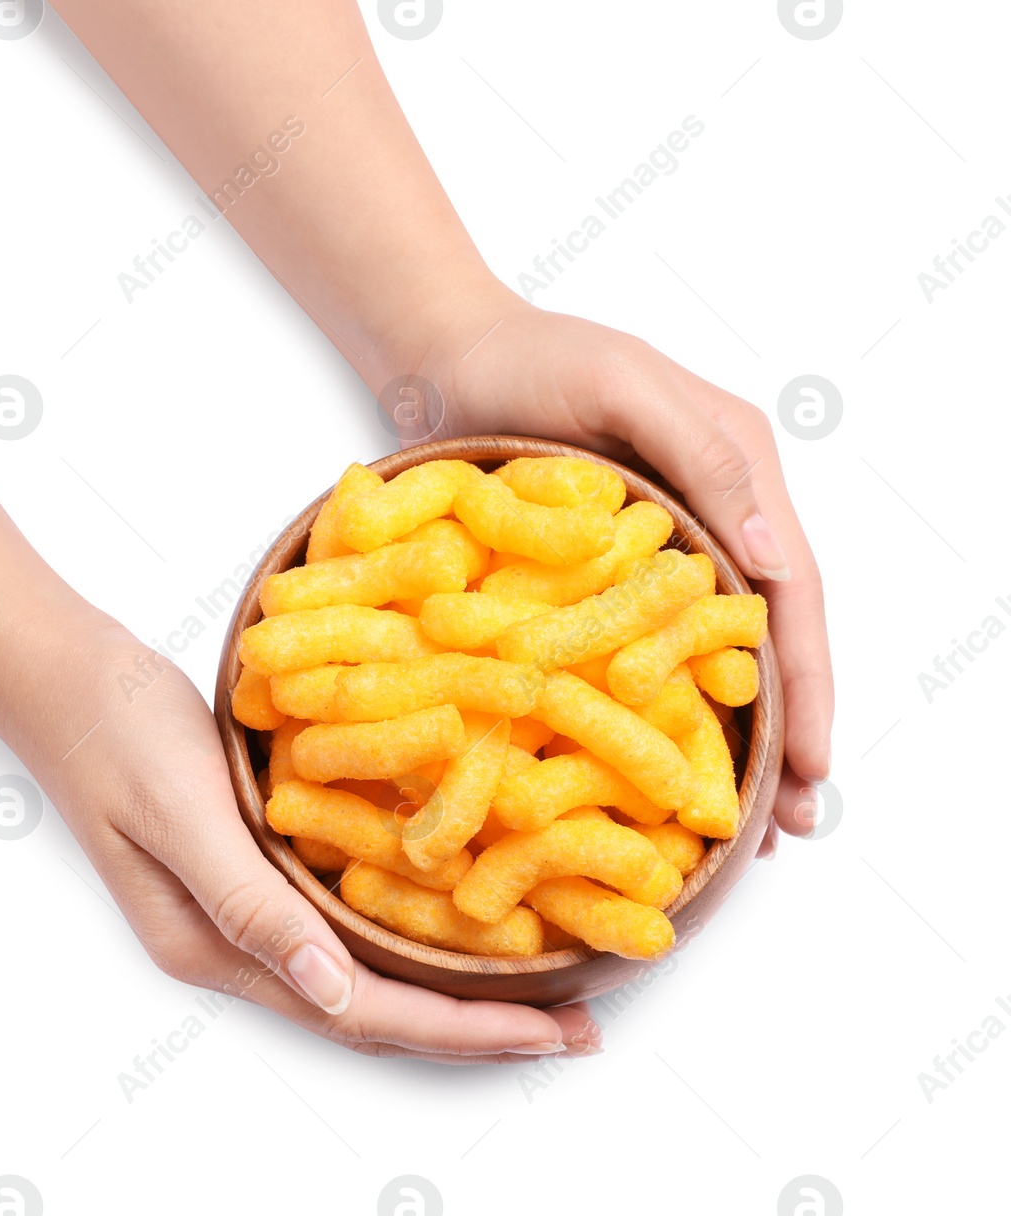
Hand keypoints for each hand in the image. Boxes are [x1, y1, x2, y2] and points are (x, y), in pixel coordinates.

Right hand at [16, 618, 600, 1062]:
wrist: (61, 672)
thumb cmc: (114, 729)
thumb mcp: (183, 812)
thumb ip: (252, 904)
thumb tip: (332, 994)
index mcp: (215, 946)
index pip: (358, 1012)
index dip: (460, 1029)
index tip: (552, 1029)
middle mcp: (235, 943)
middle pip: (371, 1009)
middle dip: (475, 1028)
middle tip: (578, 1028)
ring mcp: (240, 908)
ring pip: (364, 973)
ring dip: (449, 989)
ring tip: (539, 993)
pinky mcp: (251, 864)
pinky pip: (347, 920)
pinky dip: (409, 934)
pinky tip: (455, 919)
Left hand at [378, 295, 832, 841]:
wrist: (448, 355)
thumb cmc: (534, 357)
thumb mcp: (622, 388)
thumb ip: (701, 457)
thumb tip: (770, 552)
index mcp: (739, 466)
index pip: (791, 589)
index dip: (808, 681)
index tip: (811, 766)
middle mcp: (715, 511)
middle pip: (766, 635)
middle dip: (787, 727)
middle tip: (790, 826)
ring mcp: (661, 543)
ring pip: (712, 651)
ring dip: (734, 732)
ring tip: (745, 820)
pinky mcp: (603, 567)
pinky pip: (646, 644)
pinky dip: (662, 703)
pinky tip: (660, 760)